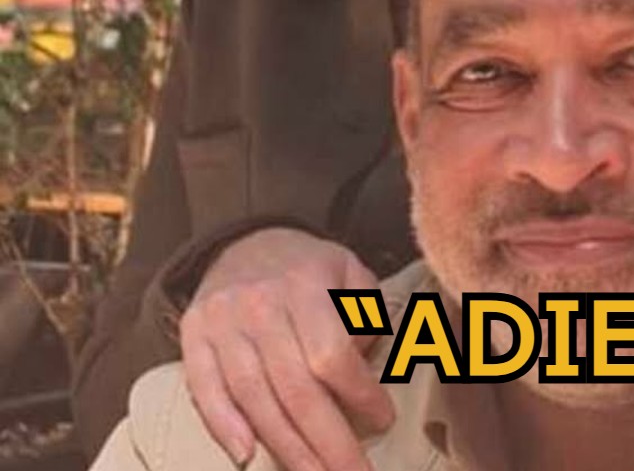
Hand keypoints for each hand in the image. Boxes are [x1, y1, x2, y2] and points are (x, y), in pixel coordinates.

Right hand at [179, 227, 394, 470]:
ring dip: (285, 447)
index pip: (332, 353)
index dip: (359, 394)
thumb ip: (365, 315)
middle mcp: (261, 303)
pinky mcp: (193, 336)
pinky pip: (205, 389)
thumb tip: (366, 369)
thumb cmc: (309, 268)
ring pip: (253, 396)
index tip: (383, 421)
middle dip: (327, 441)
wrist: (246, 241)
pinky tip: (247, 456)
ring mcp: (222, 321)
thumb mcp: (350, 271)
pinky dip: (223, 426)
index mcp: (306, 283)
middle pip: (294, 387)